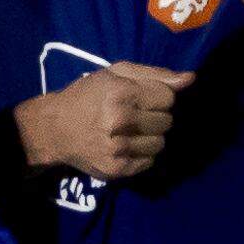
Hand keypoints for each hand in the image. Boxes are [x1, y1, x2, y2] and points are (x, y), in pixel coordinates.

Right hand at [14, 62, 188, 179]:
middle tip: (133, 115)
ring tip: (129, 132)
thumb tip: (190, 79)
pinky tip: (124, 146)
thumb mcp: (115, 74)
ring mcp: (118, 148)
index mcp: (121, 93)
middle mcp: (120, 122)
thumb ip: (155, 75)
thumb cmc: (86, 96)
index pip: (168, 98)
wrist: (53, 129)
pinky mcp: (117, 169)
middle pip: (167, 121)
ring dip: (149, 137)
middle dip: (154, 117)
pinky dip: (141, 154)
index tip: (140, 98)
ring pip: (160, 143)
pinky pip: (149, 162)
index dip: (157, 97)